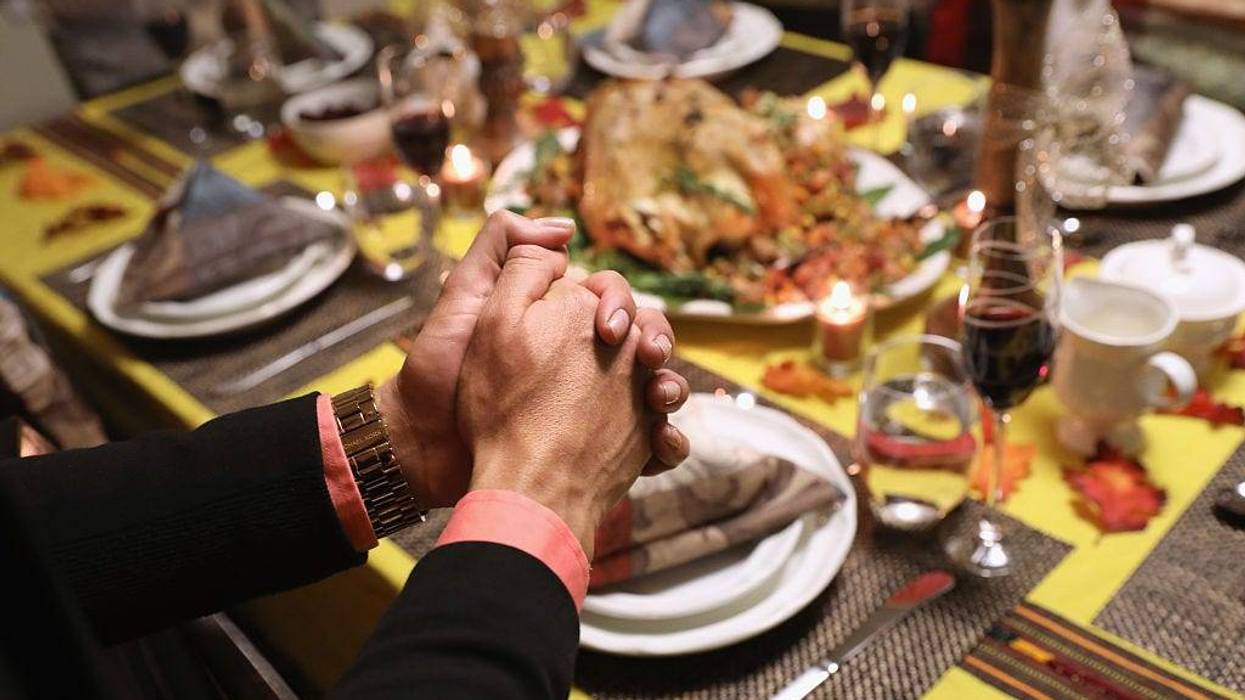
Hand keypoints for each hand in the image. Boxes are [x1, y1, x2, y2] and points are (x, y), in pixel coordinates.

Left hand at [456, 245, 660, 556]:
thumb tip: (566, 228)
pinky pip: (648, 445)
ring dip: (671, 391)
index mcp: (557, 323)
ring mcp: (594, 407)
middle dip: (658, 345)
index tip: (610, 327)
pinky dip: (666, 444)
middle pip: (644, 342)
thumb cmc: (440, 369)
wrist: (425, 447)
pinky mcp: (597, 452)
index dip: (622, 306)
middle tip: (651, 361)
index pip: (611, 301)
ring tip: (662, 401)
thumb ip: (503, 248)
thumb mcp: (465, 296)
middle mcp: (582, 361)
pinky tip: (661, 447)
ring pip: (655, 390)